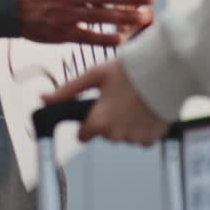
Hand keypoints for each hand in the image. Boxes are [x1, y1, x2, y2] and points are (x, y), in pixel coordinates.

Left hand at [43, 60, 167, 145]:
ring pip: (123, 136)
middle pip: (104, 134)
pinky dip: (142, 127)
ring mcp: (135, 138)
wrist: (164, 71)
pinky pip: (141, 138)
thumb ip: (68, 91)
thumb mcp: (94, 76)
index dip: (87, 122)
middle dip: (108, 121)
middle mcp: (116, 135)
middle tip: (118, 98)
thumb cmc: (129, 70)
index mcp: (99, 122)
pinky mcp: (152, 138)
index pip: (83, 135)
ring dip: (125, 124)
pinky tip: (144, 110)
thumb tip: (44, 99)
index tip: (95, 109)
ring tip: (133, 101)